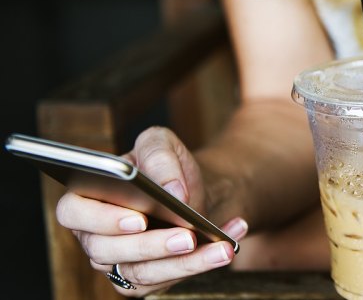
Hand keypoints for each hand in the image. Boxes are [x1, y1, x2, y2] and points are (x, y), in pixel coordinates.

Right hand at [55, 127, 248, 295]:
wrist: (192, 189)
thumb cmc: (166, 167)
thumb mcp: (162, 144)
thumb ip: (160, 156)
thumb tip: (172, 190)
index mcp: (86, 198)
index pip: (74, 213)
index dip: (102, 219)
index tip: (139, 218)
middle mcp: (95, 236)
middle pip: (110, 251)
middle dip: (152, 245)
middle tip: (187, 236)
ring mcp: (117, 262)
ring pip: (142, 273)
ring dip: (186, 262)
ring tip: (221, 248)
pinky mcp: (144, 280)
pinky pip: (169, 280)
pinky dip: (202, 263)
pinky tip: (228, 245)